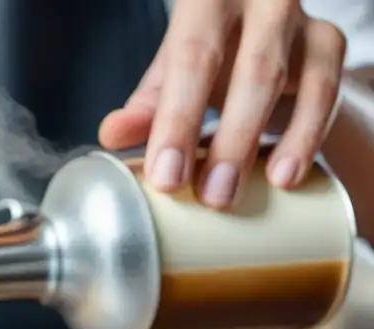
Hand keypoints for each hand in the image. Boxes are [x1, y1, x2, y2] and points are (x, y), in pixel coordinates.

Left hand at [98, 0, 346, 208]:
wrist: (260, 27)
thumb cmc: (208, 50)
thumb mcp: (171, 70)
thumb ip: (147, 104)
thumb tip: (113, 135)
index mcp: (207, 1)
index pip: (190, 58)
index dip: (178, 121)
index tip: (167, 177)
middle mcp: (258, 2)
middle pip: (251, 70)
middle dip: (230, 140)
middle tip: (212, 196)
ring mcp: (298, 22)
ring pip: (289, 81)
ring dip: (267, 143)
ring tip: (243, 193)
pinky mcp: (328, 43)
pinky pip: (324, 92)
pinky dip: (306, 137)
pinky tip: (286, 176)